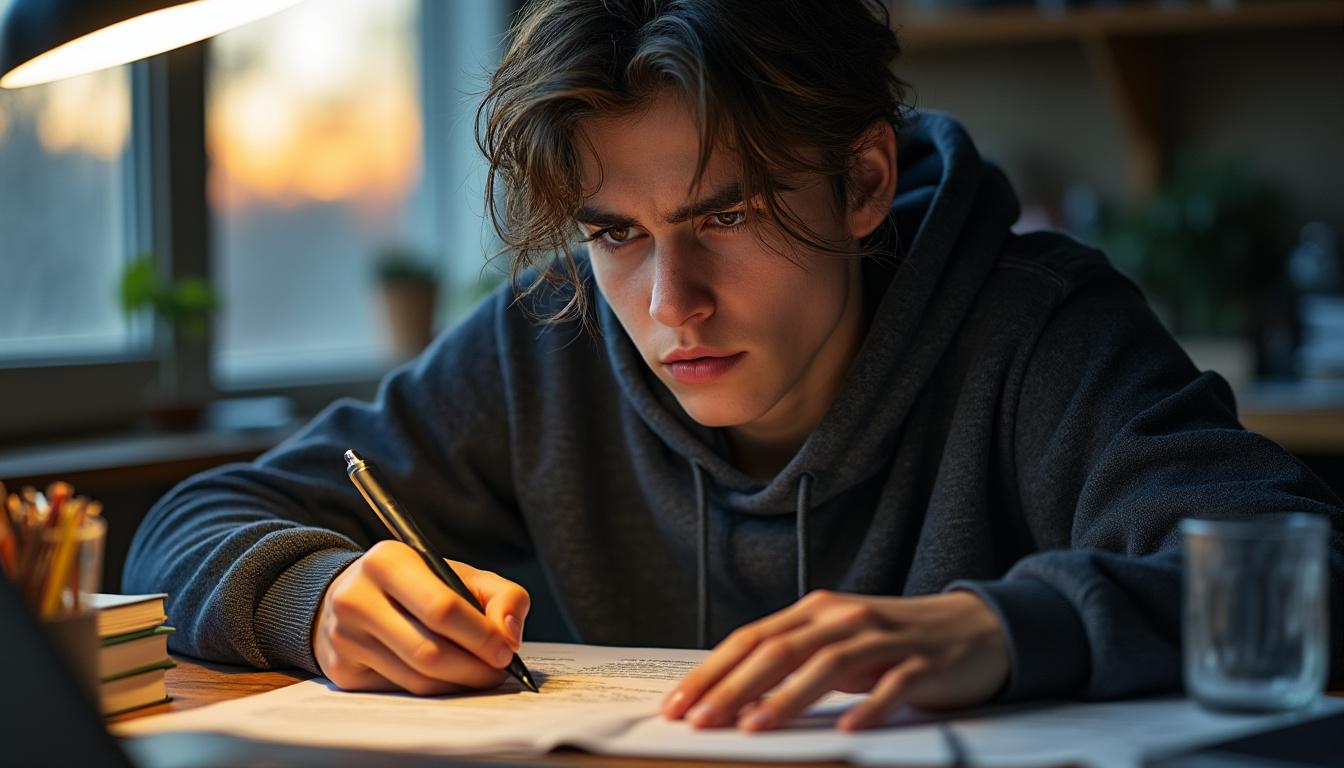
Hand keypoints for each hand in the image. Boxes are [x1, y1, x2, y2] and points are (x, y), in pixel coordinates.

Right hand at [312, 540, 529, 694]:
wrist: (352, 594)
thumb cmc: (418, 584)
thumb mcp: (461, 574)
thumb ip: (502, 595)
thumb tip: (509, 636)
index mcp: (388, 562)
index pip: (442, 609)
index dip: (481, 636)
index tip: (506, 651)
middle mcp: (357, 598)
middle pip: (429, 652)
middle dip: (474, 668)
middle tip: (498, 672)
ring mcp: (344, 637)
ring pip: (416, 679)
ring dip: (458, 684)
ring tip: (480, 676)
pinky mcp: (342, 669)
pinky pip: (400, 692)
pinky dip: (434, 690)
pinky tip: (448, 679)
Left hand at [661, 590, 1008, 730]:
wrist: (977, 628)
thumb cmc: (896, 642)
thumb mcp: (837, 644)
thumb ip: (793, 660)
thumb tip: (732, 695)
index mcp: (817, 612)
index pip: (752, 639)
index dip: (712, 671)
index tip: (679, 703)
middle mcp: (844, 618)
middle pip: (778, 650)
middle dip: (733, 686)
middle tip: (700, 720)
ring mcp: (885, 639)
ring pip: (827, 665)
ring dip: (786, 697)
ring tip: (754, 727)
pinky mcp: (924, 664)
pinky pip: (892, 687)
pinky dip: (869, 707)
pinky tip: (847, 728)